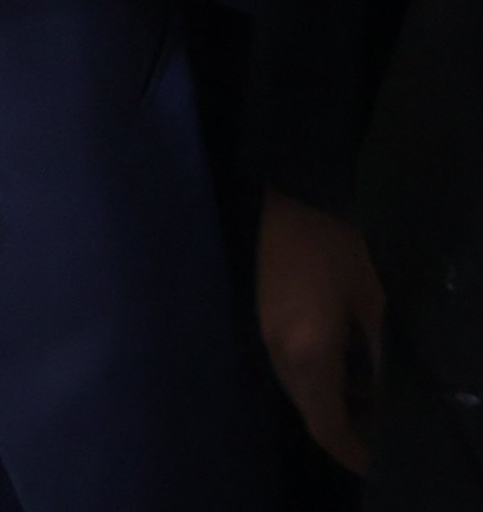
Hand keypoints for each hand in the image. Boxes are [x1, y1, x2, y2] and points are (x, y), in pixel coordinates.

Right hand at [256, 190, 382, 475]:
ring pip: (298, 390)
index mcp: (308, 351)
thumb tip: (388, 391)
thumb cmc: (334, 242)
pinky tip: (342, 361)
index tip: (375, 457)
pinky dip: (315, 378)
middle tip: (379, 424)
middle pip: (310, 411)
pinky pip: (289, 366)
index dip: (350, 449)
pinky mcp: (263, 316)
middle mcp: (280, 352)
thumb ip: (379, 351)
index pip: (325, 423)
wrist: (287, 194)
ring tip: (368, 394)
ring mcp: (266, 333)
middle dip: (343, 427)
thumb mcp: (370, 297)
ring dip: (329, 401)